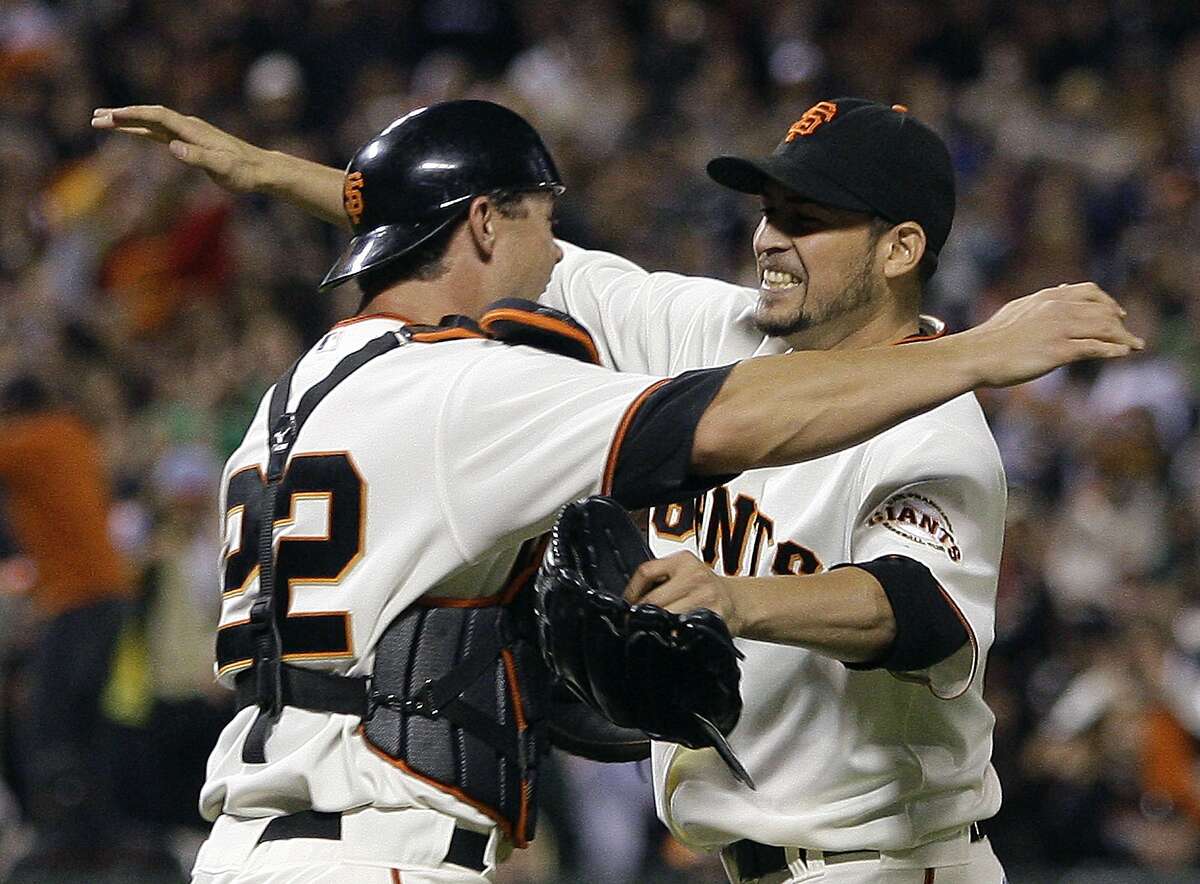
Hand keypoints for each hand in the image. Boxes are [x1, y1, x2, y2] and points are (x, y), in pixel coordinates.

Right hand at [91, 105, 267, 193]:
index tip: (110, 117)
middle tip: (95, 118)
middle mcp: (188, 126)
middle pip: (149, 115)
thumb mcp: (221, 169)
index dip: (133, 115)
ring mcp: (189, 132)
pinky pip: (161, 132)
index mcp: (192, 130)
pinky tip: (132, 132)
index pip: (157, 116)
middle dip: (122, 116)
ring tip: (102, 121)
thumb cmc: (243, 172)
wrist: (260, 170)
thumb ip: (197, 157)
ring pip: (152, 122)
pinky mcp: (191, 141)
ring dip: (128, 122)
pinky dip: (142, 130)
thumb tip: (172, 147)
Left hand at [625, 551, 744, 633]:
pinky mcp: (713, 618)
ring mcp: (706, 598)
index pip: (646, 572)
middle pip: (653, 599)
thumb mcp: (684, 572)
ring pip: (665, 617)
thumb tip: (629, 601)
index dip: (631, 592)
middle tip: (634, 623)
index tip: (627, 605)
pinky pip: (682, 631)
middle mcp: (695, 576)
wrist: (738, 602)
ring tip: (652, 630)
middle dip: (640, 615)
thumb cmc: (706, 589)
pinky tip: (670, 637)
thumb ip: (659, 580)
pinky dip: (672, 637)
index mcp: (683, 560)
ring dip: (655, 627)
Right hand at [966, 282, 1143, 386]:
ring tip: (1136, 345)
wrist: (977, 355)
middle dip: (1120, 323)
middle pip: (1102, 310)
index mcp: (1047, 298)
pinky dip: (1114, 350)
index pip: (1089, 292)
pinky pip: (1095, 348)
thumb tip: (1061, 290)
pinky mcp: (1058, 351)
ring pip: (1104, 328)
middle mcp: (1057, 308)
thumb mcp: (1018, 309)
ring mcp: (1059, 329)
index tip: (1118, 314)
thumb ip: (1042, 300)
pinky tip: (1123, 354)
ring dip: (1124, 337)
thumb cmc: (992, 337)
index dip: (1108, 302)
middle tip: (1130, 335)